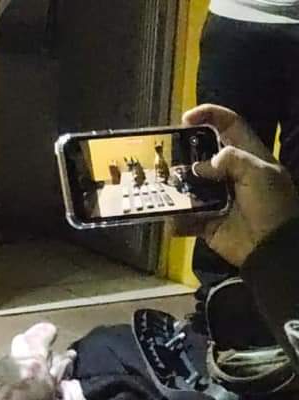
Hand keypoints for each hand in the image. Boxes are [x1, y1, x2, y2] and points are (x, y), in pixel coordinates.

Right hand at [177, 104, 298, 266]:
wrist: (272, 248)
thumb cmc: (272, 205)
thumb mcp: (260, 173)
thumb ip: (232, 160)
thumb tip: (201, 165)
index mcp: (248, 157)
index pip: (229, 126)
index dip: (209, 115)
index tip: (186, 118)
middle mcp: (230, 175)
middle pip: (203, 155)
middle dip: (184, 153)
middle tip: (167, 154)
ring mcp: (217, 198)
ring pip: (189, 186)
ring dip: (175, 187)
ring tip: (162, 185)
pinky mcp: (207, 221)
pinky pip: (185, 219)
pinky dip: (176, 220)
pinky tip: (170, 218)